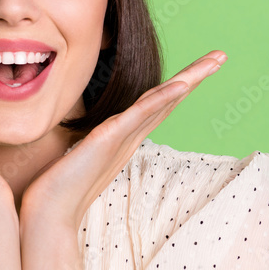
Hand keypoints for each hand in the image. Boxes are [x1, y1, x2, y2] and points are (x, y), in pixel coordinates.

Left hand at [19, 50, 227, 231]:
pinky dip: (163, 98)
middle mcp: (129, 138)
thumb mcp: (73, 155)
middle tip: (221, 55)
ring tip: (216, 59)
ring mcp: (123, 139)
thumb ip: (81, 144)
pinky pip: (141, 114)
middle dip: (196, 76)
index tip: (198, 68)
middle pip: (169, 100)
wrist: (47, 214)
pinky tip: (182, 84)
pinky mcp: (110, 139)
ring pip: (163, 102)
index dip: (178, 86)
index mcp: (123, 139)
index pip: (156, 106)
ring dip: (191, 79)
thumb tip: (75, 138)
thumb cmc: (55, 189)